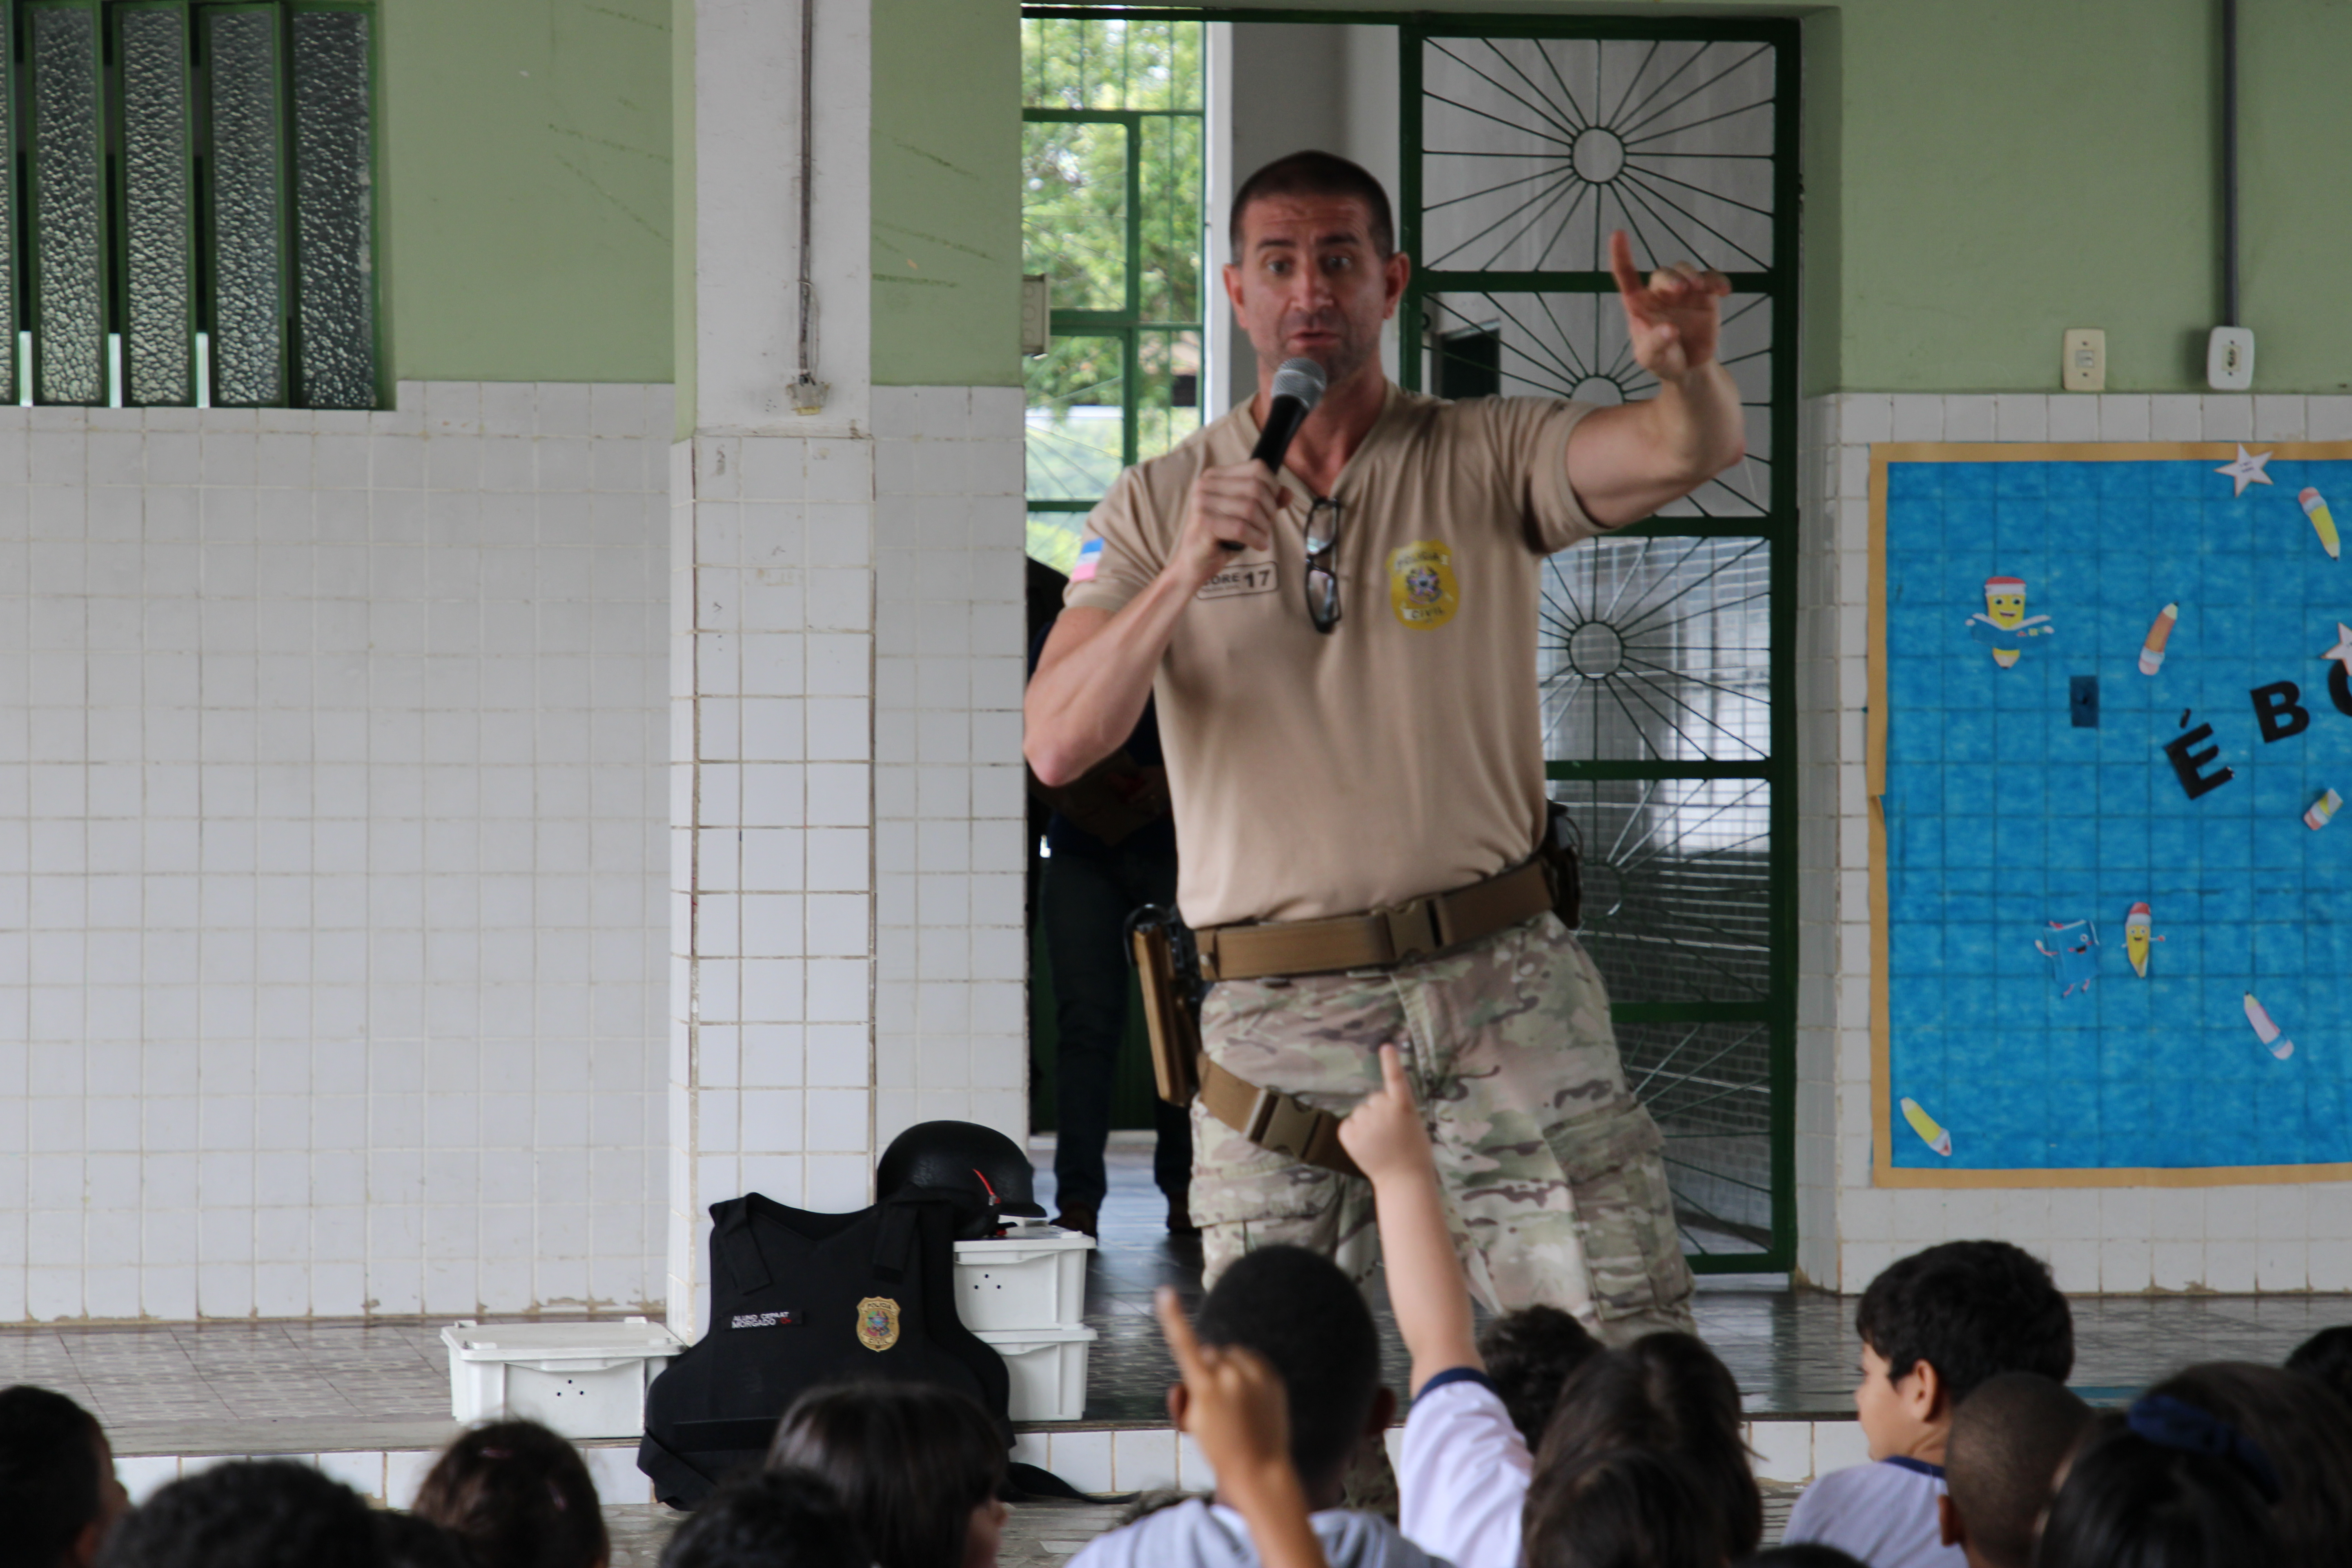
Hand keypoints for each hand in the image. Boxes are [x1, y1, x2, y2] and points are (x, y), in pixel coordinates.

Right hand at [1157, 1285, 1294, 1487]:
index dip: (1172, 1317)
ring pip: (1231, 1354)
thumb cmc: (1221, 1449)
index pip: (1185, 1345)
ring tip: (1234, 1401)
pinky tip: (1249, 1395)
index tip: (1165, 1293)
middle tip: (1212, 1401)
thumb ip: (1185, 1395)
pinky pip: (1252, 1360)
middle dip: (1206, 1368)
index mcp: (1206, 1387)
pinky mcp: (1272, 1377)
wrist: (1260, 1469)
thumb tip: (1187, 1380)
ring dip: (1228, 1368)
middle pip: (1208, 1352)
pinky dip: (1247, 1371)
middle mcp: (1230, 1375)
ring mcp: (1254, 1375)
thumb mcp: (1192, 1424)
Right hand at [1174, 460, 1279, 586]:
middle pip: (1255, 487)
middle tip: (1266, 527)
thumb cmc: (1221, 538)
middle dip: (1269, 510)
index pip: (1257, 468)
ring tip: (1261, 538)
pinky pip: (1241, 527)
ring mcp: (1202, 502)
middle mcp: (1205, 484)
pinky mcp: (1203, 523)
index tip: (1272, 507)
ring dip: (1263, 527)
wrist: (1193, 563)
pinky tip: (1259, 545)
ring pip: (1250, 508)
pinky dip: (1256, 538)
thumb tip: (1288, 493)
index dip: (1273, 487)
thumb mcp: (1246, 516)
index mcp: (1214, 475)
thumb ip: (1266, 501)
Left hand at [1337, 1044, 1433, 1185]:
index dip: (1390, 1062)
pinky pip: (1348, 1125)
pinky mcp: (1349, 1135)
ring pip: (1361, 1113)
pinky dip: (1354, 1133)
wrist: (1404, 1180)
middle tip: (1392, 1133)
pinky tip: (1366, 1146)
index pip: (1395, 1078)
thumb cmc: (1413, 1152)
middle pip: (1375, 1099)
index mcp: (1403, 1106)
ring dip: (1367, 1123)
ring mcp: (1364, 1122)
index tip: (1385, 1046)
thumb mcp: (1412, 1123)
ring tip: (1381, 1143)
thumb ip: (1397, 1108)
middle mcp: (1382, 1110)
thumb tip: (1379, 1102)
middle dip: (1380, 1112)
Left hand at [1608, 229, 1729, 386]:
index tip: (1618, 234)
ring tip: (1700, 288)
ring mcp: (1684, 292)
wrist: (1689, 369)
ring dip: (1692, 275)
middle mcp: (1660, 293)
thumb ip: (1656, 344)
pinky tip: (1724, 291)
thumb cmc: (1662, 360)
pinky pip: (1712, 280)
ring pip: (1685, 270)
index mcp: (1639, 304)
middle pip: (1663, 274)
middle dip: (1672, 278)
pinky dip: (1718, 281)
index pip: (1626, 275)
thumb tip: (1670, 329)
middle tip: (1681, 290)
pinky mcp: (1706, 296)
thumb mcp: (1651, 359)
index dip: (1621, 254)